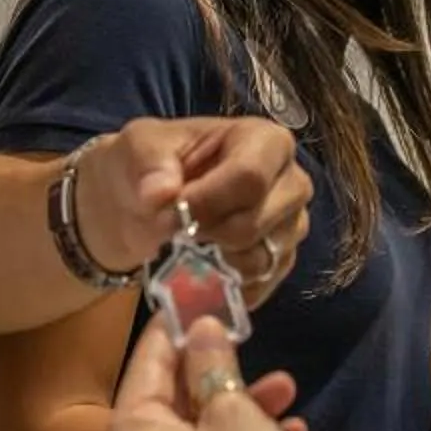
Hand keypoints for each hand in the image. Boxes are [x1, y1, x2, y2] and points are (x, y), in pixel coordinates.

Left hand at [75, 117, 312, 301]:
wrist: (148, 203)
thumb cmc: (152, 165)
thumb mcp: (139, 146)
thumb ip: (149, 162)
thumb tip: (160, 194)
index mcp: (267, 141)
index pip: (250, 177)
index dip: (206, 203)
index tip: (170, 214)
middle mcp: (291, 183)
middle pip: (253, 224)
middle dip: (203, 235)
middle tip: (172, 233)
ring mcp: (290, 227)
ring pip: (257, 261)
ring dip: (210, 264)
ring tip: (182, 250)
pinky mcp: (279, 263)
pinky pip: (256, 288)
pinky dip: (220, 289)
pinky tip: (195, 275)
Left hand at [101, 317, 316, 430]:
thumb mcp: (232, 409)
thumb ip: (211, 363)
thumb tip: (202, 329)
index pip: (144, 369)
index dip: (171, 333)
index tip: (188, 304)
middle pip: (170, 409)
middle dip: (216, 379)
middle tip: (245, 350)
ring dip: (240, 415)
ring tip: (286, 394)